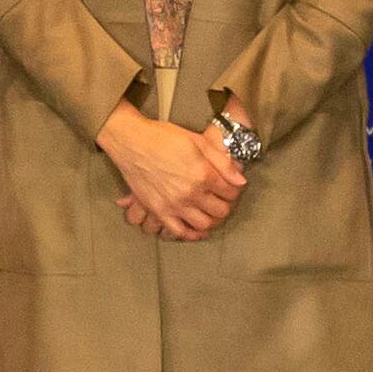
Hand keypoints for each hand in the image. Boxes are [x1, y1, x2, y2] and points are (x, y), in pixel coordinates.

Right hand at [100, 108, 245, 240]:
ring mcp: (174, 205)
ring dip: (211, 220)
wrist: (132, 142)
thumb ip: (222, 162)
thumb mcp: (198, 141)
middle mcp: (191, 193)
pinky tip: (195, 229)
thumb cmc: (164, 137)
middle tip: (221, 199)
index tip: (230, 187)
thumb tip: (240, 180)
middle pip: (221, 210)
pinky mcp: (158, 211)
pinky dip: (190, 234)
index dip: (234, 189)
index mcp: (203, 174)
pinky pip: (178, 232)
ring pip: (203, 224)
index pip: (231, 191)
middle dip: (225, 205)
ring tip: (209, 212)